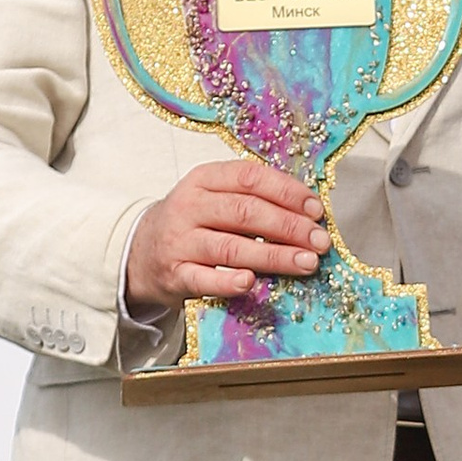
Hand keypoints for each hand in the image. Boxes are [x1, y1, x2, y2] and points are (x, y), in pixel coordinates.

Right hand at [123, 160, 327, 314]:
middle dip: (289, 227)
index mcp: (204, 179)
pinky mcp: (175, 274)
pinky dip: (229, 282)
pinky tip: (252, 282)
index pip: (250, 178)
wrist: (141, 252)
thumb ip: (254, 198)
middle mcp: (190, 207)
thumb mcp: (215, 197)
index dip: (287, 192)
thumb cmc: (193, 222)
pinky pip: (204, 279)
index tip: (316, 210)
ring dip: (274, 256)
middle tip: (320, 241)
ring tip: (306, 263)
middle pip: (246, 212)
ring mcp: (180, 241)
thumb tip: (309, 212)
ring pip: (231, 247)